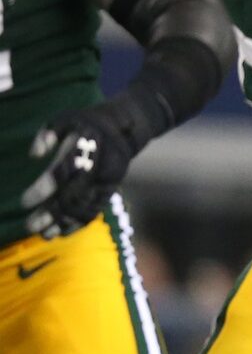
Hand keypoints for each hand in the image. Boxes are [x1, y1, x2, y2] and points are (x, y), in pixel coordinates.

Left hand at [21, 102, 138, 238]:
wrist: (125, 130)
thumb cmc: (88, 124)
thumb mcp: (64, 119)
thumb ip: (46, 135)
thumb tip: (34, 156)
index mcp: (83, 150)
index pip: (61, 174)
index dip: (42, 190)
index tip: (25, 202)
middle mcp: (96, 169)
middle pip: (72, 196)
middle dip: (50, 214)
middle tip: (30, 225)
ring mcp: (106, 182)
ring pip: (84, 208)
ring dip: (63, 223)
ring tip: (44, 234)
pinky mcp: (110, 191)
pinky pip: (95, 211)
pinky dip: (79, 223)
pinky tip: (62, 231)